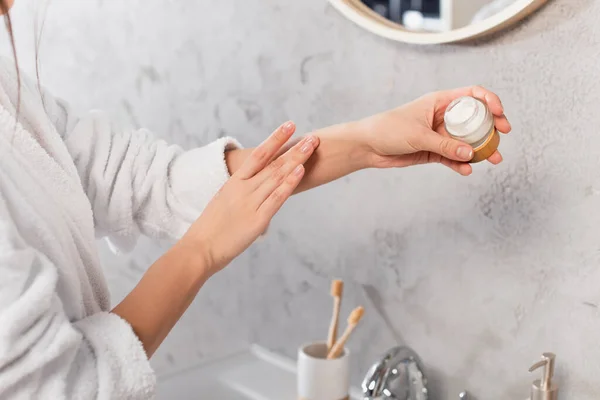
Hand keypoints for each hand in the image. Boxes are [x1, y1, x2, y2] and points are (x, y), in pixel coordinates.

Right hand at [181, 122, 318, 275]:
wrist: (199, 248)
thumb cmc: (211, 229)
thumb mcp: (224, 202)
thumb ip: (241, 193)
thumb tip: (256, 188)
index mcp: (234, 182)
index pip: (258, 155)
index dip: (275, 139)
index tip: (289, 126)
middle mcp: (243, 189)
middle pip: (273, 164)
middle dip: (294, 149)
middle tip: (312, 137)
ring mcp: (250, 203)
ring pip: (277, 176)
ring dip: (297, 160)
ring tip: (312, 147)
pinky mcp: (257, 220)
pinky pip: (276, 198)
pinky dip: (289, 183)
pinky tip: (300, 170)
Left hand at [360, 86, 511, 175]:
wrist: (368, 146)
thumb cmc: (389, 129)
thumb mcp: (418, 136)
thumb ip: (444, 145)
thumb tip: (470, 154)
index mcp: (440, 101)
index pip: (472, 95)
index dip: (489, 101)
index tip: (500, 113)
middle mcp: (443, 116)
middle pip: (475, 120)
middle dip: (491, 128)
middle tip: (502, 137)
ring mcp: (439, 135)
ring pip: (466, 141)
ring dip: (480, 150)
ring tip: (493, 160)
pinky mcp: (433, 151)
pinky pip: (453, 157)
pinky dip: (461, 163)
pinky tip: (466, 170)